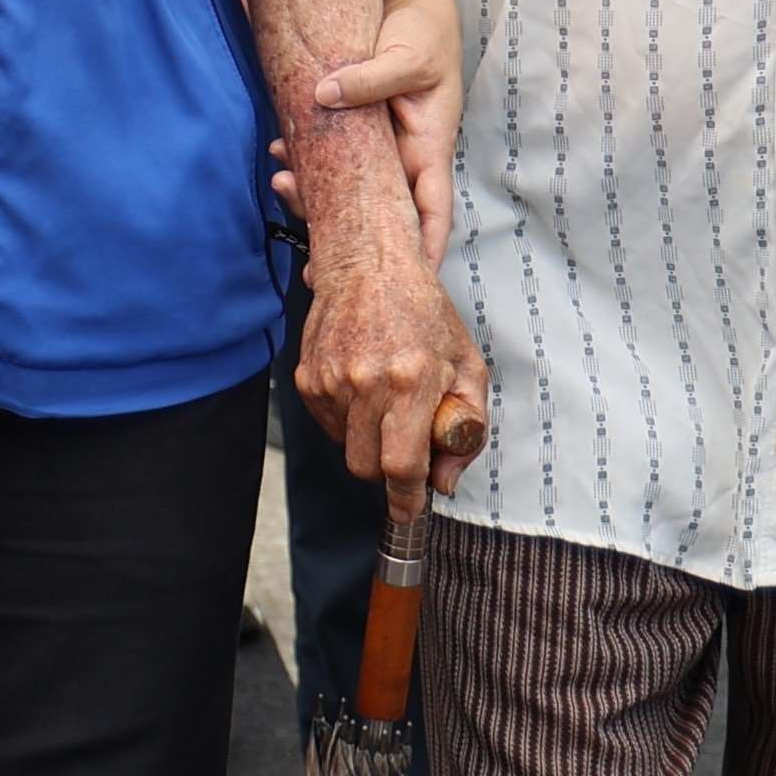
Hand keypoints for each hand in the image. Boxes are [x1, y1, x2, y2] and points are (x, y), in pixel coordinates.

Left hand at [267, 0, 460, 258]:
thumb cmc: (424, 30)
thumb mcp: (407, 55)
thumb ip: (371, 78)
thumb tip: (325, 93)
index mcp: (428, 147)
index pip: (432, 212)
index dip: (421, 250)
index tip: (404, 283)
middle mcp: (401, 154)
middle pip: (380, 211)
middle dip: (348, 239)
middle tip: (313, 265)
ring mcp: (374, 143)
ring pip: (347, 186)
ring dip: (315, 196)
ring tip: (282, 184)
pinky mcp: (349, 126)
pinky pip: (327, 153)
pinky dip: (303, 160)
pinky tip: (278, 153)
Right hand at [293, 241, 488, 508]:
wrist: (368, 264)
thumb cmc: (424, 313)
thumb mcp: (467, 365)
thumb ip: (466, 428)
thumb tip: (444, 481)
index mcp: (412, 380)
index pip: (403, 466)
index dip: (407, 500)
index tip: (410, 511)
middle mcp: (367, 382)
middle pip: (368, 467)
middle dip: (389, 471)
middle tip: (407, 445)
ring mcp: (332, 379)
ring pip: (347, 448)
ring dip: (369, 441)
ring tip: (387, 402)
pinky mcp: (308, 377)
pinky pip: (329, 425)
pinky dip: (348, 421)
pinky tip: (364, 387)